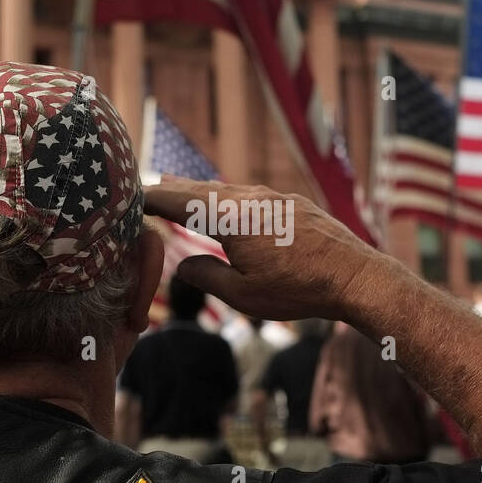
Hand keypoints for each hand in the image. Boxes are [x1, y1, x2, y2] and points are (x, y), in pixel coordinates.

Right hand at [144, 177, 382, 320]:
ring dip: (198, 192)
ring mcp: (271, 196)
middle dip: (169, 189)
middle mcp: (247, 197)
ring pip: (224, 190)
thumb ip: (205, 276)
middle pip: (198, 189)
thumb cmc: (297, 289)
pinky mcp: (290, 202)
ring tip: (176, 189)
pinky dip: (225, 197)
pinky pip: (247, 195)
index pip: (177, 200)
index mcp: (229, 217)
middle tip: (143, 188)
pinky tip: (224, 204)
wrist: (355, 276)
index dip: (149, 197)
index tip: (127, 194)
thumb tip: (182, 265)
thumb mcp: (242, 294)